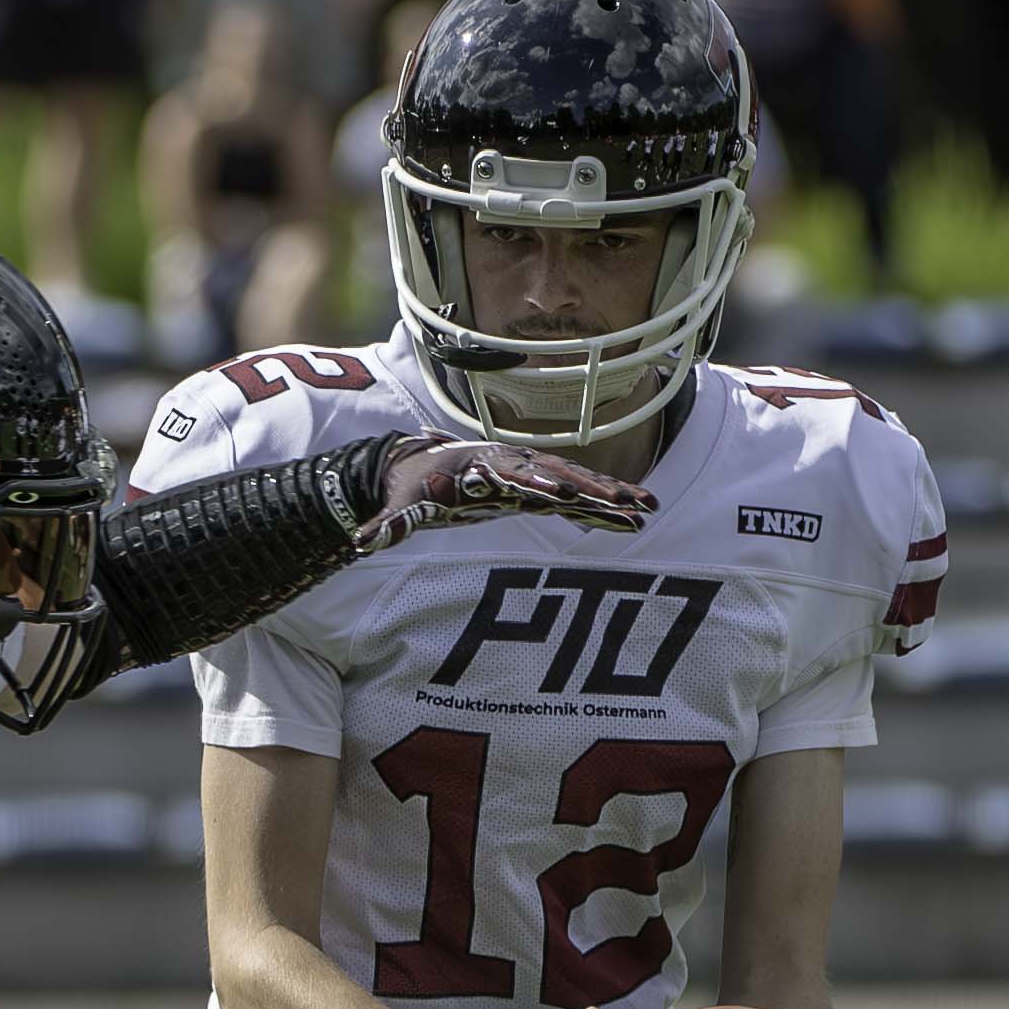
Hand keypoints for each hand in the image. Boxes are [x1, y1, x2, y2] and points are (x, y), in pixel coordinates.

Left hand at [360, 435, 655, 554]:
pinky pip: (577, 496)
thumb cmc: (414, 488)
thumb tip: (360, 541)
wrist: (422, 468)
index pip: (517, 475)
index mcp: (484, 468)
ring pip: (578, 482)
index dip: (541, 483)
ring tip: (648, 509)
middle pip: (561, 474)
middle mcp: (514, 466)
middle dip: (596, 488)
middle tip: (628, 502)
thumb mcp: (399, 507)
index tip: (568, 493)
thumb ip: (387, 525)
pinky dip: (605, 506)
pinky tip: (634, 518)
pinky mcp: (537, 489)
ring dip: (613, 496)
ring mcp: (530, 476)